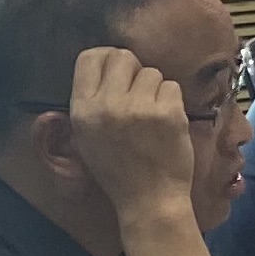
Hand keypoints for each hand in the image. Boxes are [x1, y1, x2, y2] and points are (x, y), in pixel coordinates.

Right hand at [67, 47, 202, 221]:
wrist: (149, 199)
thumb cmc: (119, 169)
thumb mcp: (86, 137)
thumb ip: (91, 101)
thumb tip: (104, 68)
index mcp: (82, 109)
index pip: (89, 57)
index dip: (106, 59)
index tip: (117, 71)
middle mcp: (107, 105)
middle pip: (123, 56)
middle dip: (134, 71)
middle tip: (139, 95)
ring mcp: (138, 108)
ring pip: (152, 72)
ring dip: (155, 90)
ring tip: (151, 118)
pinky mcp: (167, 113)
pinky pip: (172, 87)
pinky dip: (172, 102)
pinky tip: (166, 124)